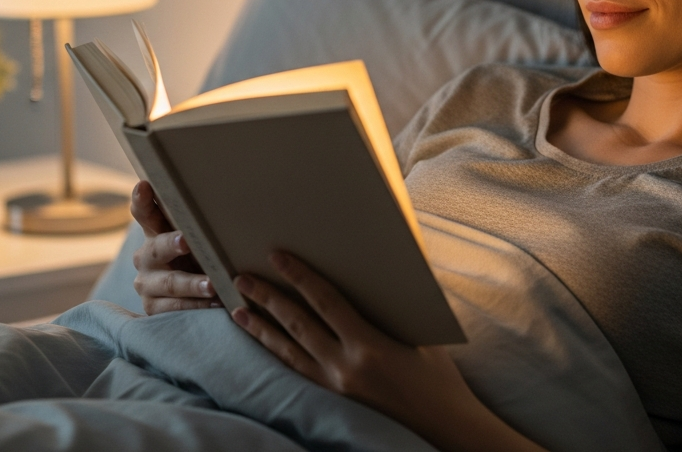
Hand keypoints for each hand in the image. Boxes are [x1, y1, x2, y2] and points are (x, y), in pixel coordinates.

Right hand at [130, 180, 218, 313]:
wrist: (194, 296)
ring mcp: (146, 283)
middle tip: (186, 241)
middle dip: (171, 244)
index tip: (144, 186)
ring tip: (212, 285)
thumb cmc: (201, 256)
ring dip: (192, 284)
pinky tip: (216, 304)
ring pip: (169, 282)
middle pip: (157, 248)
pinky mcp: (153, 308)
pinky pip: (175, 308)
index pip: (144, 212)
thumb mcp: (200, 237)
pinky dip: (197, 307)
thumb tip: (231, 194)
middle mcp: (145, 256)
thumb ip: (203, 221)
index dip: (142, 200)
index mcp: (155, 231)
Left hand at [231, 252, 546, 451]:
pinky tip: (263, 342)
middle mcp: (344, 367)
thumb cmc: (437, 377)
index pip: (324, 301)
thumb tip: (377, 272)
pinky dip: (276, 353)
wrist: (443, 425)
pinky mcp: (333, 399)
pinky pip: (296, 371)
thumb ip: (390, 306)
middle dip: (267, 298)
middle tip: (242, 277)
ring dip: (261, 328)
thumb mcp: (418, 334)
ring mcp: (335, 386)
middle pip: (296, 324)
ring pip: (288, 350)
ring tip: (238, 309)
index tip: (277, 256)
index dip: (299, 276)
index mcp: (367, 345)